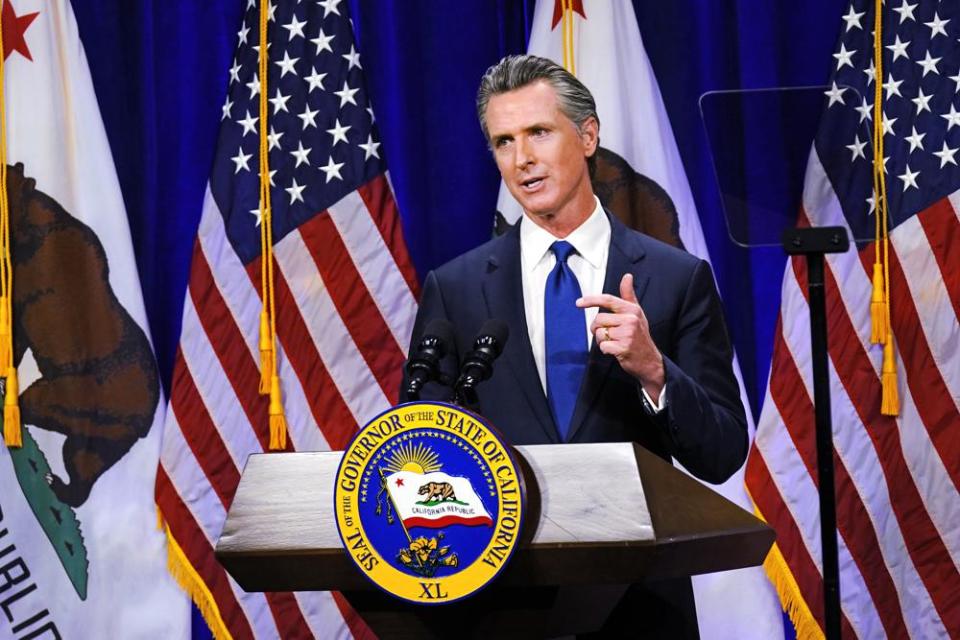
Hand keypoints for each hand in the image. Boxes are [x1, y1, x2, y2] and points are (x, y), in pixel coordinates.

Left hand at [577, 273, 664, 402]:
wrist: (649, 360)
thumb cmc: (640, 336)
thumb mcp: (637, 313)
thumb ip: (628, 295)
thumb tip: (627, 276)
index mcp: (632, 310)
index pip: (608, 300)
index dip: (591, 300)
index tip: (578, 303)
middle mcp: (631, 320)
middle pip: (599, 319)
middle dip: (597, 328)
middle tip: (608, 334)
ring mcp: (628, 334)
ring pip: (599, 333)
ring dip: (602, 340)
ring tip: (614, 342)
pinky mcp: (623, 348)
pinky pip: (603, 346)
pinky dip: (605, 350)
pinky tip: (615, 351)